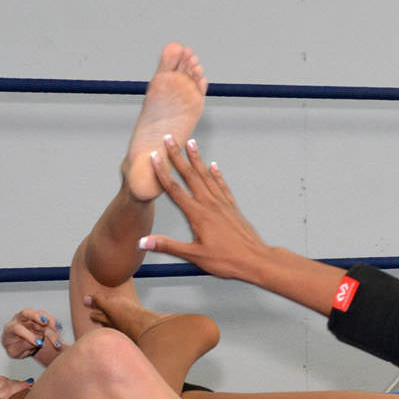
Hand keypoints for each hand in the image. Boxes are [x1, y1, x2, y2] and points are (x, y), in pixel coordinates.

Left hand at [1, 309, 66, 365]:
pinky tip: (59, 329)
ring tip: (57, 330)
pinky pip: (47, 317)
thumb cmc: (15, 348)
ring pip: (40, 314)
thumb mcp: (15, 352)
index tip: (39, 344)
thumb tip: (35, 343)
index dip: (29, 335)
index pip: (18, 329)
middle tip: (45, 322)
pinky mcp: (39, 319)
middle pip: (26, 313)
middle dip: (36, 317)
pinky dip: (54, 322)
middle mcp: (19, 320)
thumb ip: (22, 348)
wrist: (18, 344)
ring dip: (49, 321)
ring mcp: (30, 318)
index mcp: (10, 328)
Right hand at [139, 137, 269, 279]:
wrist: (255, 260)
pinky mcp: (232, 207)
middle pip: (190, 175)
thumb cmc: (227, 260)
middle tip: (169, 138)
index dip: (162, 172)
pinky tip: (214, 166)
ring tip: (191, 142)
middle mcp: (210, 204)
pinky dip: (216, 174)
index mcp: (198, 214)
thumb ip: (168, 246)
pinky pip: (222, 186)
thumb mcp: (194, 256)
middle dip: (178, 156)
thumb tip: (143, 242)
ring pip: (207, 176)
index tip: (153, 156)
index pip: (175, 189)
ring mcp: (223, 204)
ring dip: (197, 159)